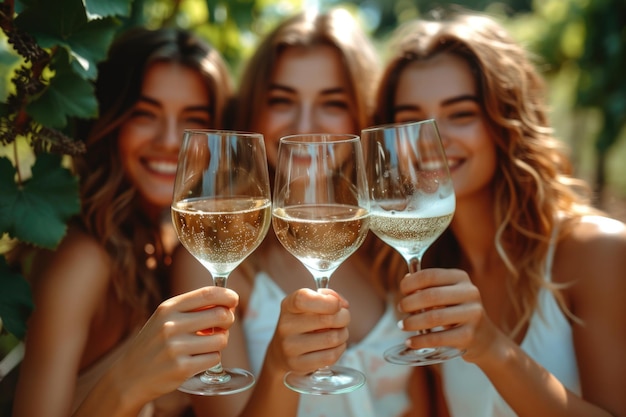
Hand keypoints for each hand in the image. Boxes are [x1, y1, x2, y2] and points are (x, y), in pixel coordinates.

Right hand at [106, 286, 238, 404]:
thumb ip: (192, 307)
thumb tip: (228, 302)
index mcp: (169, 308)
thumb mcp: (166, 317)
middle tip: (223, 326)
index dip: (227, 295)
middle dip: (228, 320)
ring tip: (206, 345)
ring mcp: (176, 348)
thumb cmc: (155, 342)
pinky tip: (198, 359)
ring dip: (220, 342)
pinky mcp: (182, 368)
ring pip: (221, 339)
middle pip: (221, 315)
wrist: (130, 375)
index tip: (234, 300)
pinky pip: (214, 358)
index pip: (208, 294)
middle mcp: (171, 325)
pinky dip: (212, 358)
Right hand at [266, 288, 349, 373]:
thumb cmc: (302, 323)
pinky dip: (339, 349)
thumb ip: (328, 297)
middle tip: (343, 318)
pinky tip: (334, 346)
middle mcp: (286, 326)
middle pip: (327, 319)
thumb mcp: (308, 304)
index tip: (336, 304)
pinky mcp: (298, 364)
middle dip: (344, 317)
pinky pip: (330, 356)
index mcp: (288, 306)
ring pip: (332, 338)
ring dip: (343, 334)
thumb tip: (344, 305)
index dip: (327, 301)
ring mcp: (290, 347)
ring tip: (338, 332)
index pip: (304, 299)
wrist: (281, 351)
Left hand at [397, 268, 500, 363]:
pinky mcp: (470, 336)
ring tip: (403, 325)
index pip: (430, 275)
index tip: (402, 291)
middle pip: (430, 296)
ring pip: (433, 317)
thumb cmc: (458, 312)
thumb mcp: (447, 294)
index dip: (410, 283)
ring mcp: (472, 314)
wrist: (484, 338)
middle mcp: (470, 293)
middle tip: (401, 309)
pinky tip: (410, 342)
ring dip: (412, 322)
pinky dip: (420, 341)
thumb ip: (428, 286)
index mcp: (461, 278)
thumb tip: (406, 278)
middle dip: (409, 303)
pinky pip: (438, 338)